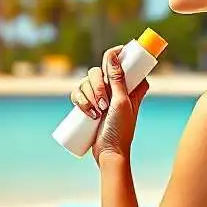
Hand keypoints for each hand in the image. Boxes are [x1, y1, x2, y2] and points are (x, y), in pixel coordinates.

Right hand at [69, 45, 149, 161]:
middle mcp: (114, 88)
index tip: (110, 63)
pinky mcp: (88, 104)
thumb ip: (118, 78)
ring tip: (96, 113)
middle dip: (97, 87)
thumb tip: (113, 54)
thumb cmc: (121, 129)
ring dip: (87, 96)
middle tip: (103, 104)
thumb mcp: (122, 102)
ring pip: (85, 82)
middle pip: (98, 71)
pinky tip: (86, 113)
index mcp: (129, 85)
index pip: (121, 62)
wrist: (109, 152)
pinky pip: (77, 93)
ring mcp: (100, 96)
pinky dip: (79, 101)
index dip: (114, 58)